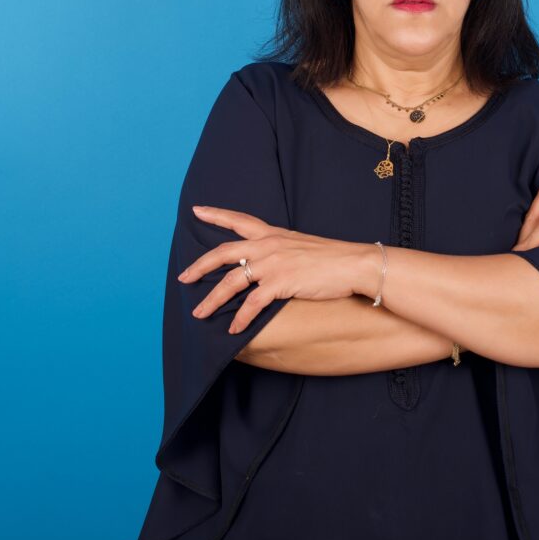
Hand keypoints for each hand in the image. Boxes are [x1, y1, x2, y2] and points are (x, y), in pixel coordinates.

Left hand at [177, 205, 368, 331]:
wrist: (354, 264)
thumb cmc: (332, 258)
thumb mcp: (301, 245)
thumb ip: (281, 250)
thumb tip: (267, 263)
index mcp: (273, 234)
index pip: (239, 220)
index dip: (216, 215)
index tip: (196, 210)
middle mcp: (268, 245)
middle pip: (224, 253)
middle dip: (200, 266)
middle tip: (184, 278)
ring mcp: (273, 263)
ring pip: (231, 281)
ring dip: (212, 300)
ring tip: (200, 313)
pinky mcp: (281, 283)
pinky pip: (252, 304)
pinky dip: (240, 319)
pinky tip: (234, 329)